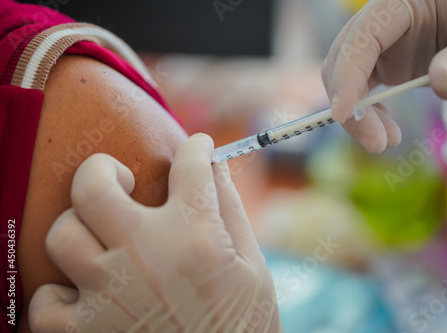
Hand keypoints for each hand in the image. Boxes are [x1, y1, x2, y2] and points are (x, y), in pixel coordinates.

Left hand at [29, 134, 281, 332]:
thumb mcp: (254, 267)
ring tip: (103, 240)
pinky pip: (45, 300)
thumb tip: (215, 165)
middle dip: (101, 169)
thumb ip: (231, 211)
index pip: (190, 167)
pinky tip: (87, 294)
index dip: (196, 148)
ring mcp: (109, 295)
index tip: (196, 147)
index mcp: (197, 238)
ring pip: (62, 235)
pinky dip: (61, 295)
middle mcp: (147, 257)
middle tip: (119, 179)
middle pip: (92, 187)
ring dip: (81, 230)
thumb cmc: (243, 326)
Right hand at [322, 0, 446, 152]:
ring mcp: (382, 46)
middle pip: (344, 60)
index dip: (347, 74)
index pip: (362, 36)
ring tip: (383, 143)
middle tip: (375, 142)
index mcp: (401, 3)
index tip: (344, 114)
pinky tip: (385, 132)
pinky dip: (367, 114)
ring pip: (346, 80)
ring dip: (357, 115)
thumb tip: (441, 84)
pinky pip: (361, 91)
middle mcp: (383, 23)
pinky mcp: (386, 65)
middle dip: (350, 103)